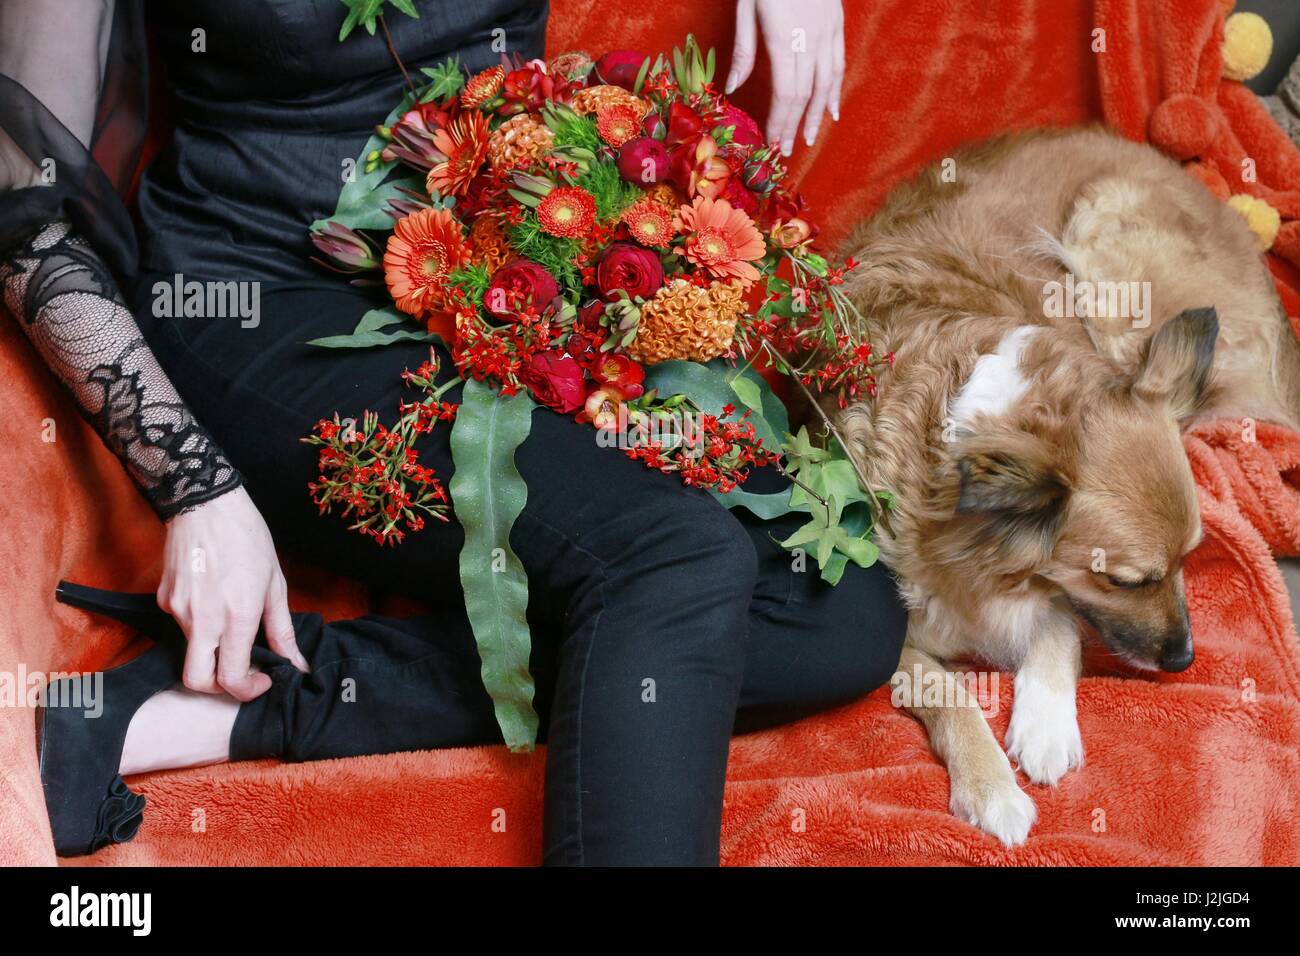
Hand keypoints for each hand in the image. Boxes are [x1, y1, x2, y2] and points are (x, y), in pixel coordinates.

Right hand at [157, 486, 307, 700]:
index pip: (232, 678)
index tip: (262, 680)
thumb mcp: (275, 585)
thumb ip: (283, 630)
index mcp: (237, 617)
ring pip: (191, 650)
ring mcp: (179, 610)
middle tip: (239, 673)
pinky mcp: (164, 599)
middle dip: (216, 688)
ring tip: (230, 616)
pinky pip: (182, 624)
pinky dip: (198, 622)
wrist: (206, 504)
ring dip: (212, 647)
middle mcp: (203, 620)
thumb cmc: (248, 540)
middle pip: (196, 682)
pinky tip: (212, 596)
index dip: (248, 690)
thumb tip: (297, 665)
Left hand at [725, 0, 844, 155]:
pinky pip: (839, 64)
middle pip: (805, 94)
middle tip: (788, 150)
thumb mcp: (746, 9)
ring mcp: (827, 32)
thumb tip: (733, 89)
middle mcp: (810, 40)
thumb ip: (743, 51)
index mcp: (784, 39)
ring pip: (827, 83)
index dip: (780, 121)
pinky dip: (835, 89)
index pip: (784, 93)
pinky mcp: (837, 24)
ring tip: (810, 137)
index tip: (772, 143)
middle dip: (796, 125)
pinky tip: (831, 108)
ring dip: (818, 114)